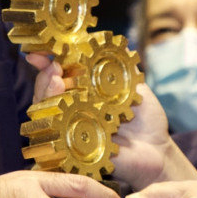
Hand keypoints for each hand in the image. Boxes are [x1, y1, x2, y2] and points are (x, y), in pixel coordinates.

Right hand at [25, 53, 194, 189]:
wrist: (158, 151)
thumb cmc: (145, 119)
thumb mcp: (134, 86)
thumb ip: (120, 66)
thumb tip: (110, 44)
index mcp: (82, 92)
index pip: (56, 74)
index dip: (46, 62)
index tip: (38, 53)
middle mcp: (72, 110)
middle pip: (44, 93)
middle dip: (45, 77)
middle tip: (54, 68)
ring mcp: (70, 131)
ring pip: (44, 114)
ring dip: (46, 95)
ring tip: (56, 81)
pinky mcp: (72, 152)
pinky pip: (56, 140)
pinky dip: (55, 124)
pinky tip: (61, 111)